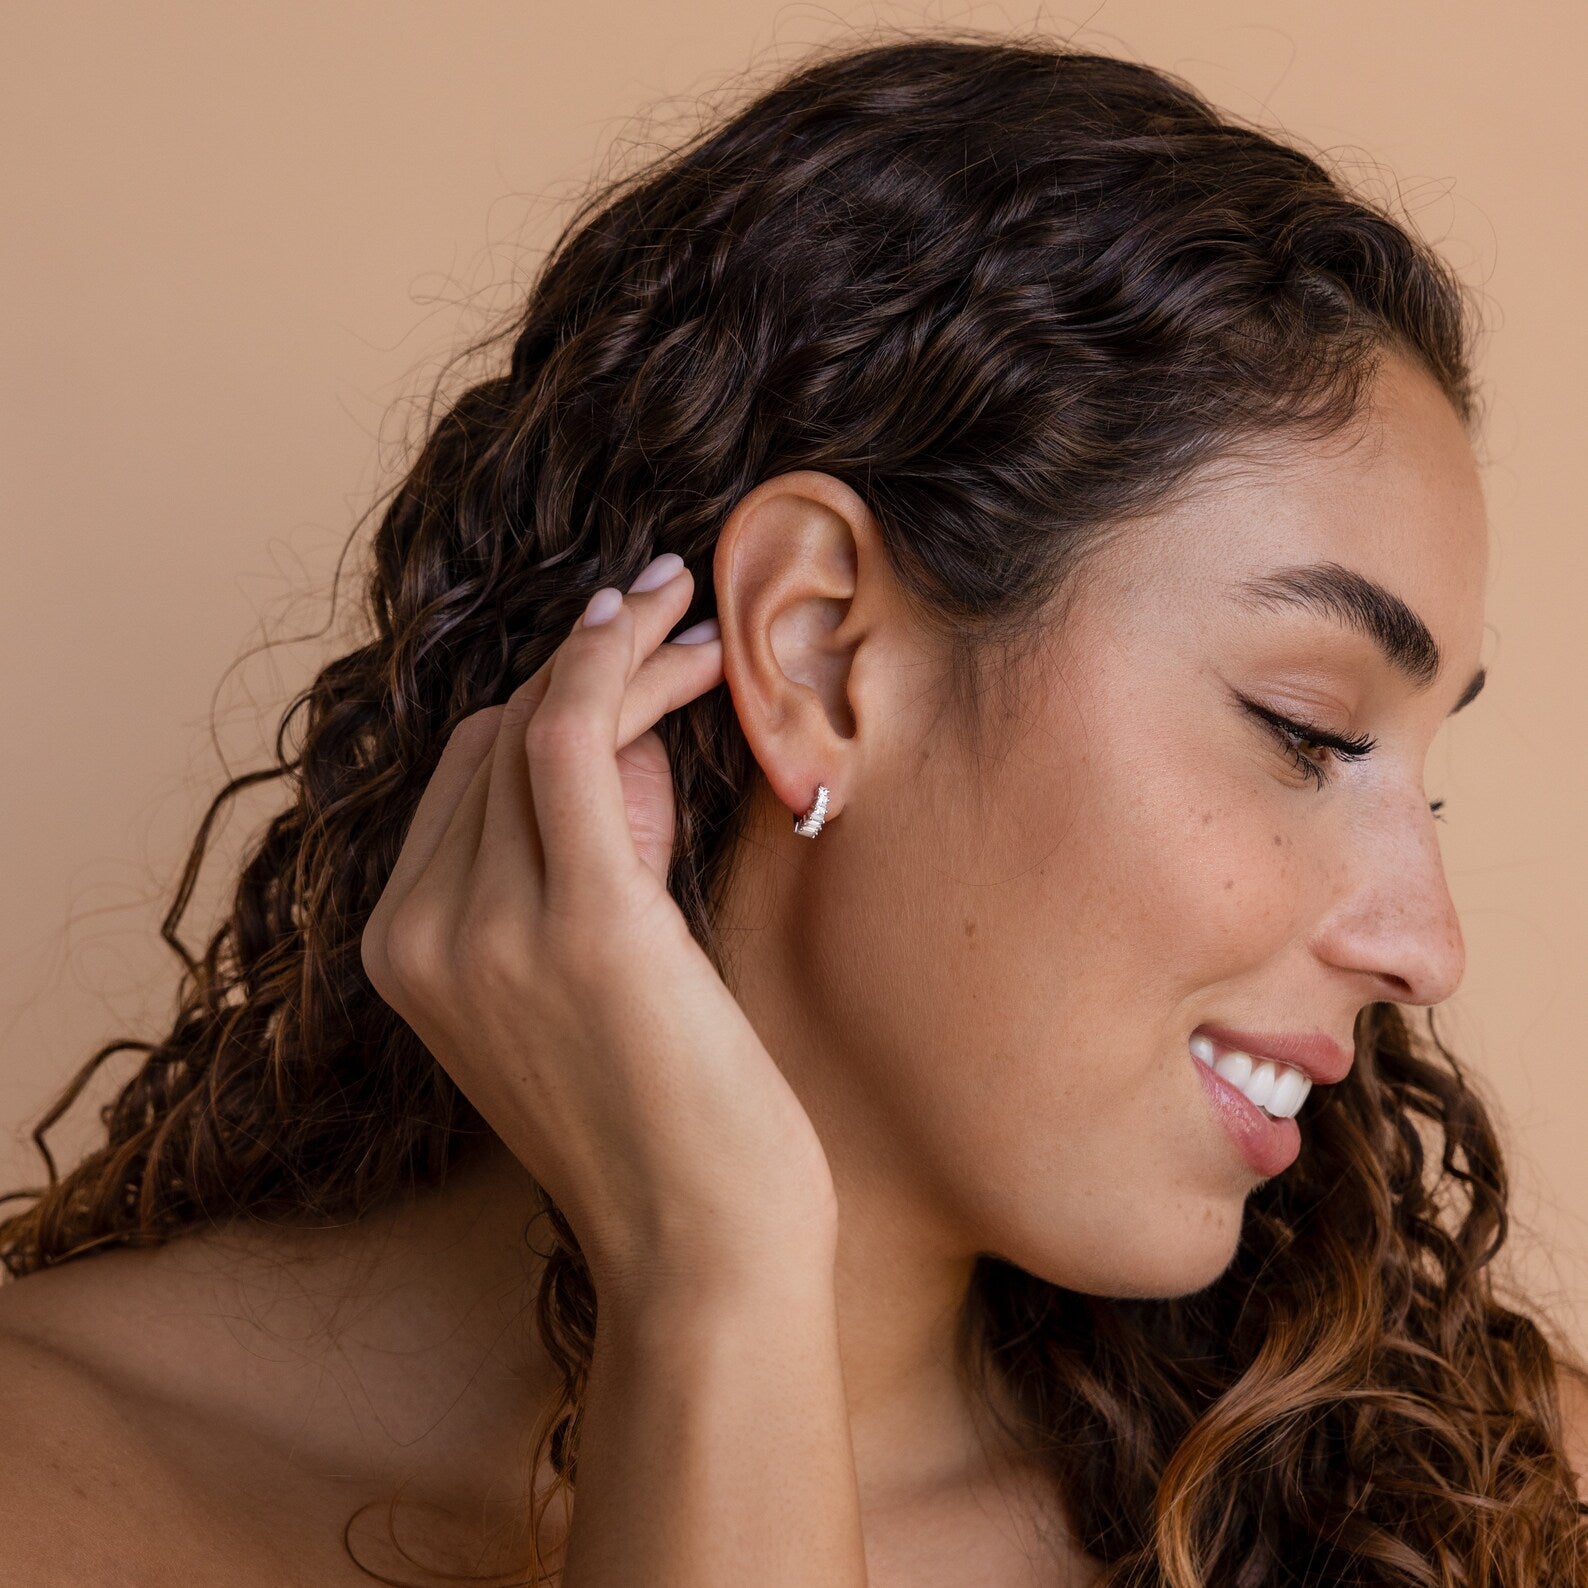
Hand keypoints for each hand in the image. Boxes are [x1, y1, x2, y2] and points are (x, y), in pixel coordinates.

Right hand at [360, 557, 837, 1302]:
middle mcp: (420, 935)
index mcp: (404, 954)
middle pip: (494, 738)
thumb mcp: (580, 987)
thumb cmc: (665, 1127)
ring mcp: (484, 929)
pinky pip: (572, 737)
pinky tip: (683, 630)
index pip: (465, 779)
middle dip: (590, 659)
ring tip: (694, 601)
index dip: (549, 701)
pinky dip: (621, 663)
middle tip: (678, 614)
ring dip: (621, 643)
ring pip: (538, 721)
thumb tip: (621, 743)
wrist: (700, 1257)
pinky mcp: (577, 920)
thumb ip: (570, 871)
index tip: (630, 656)